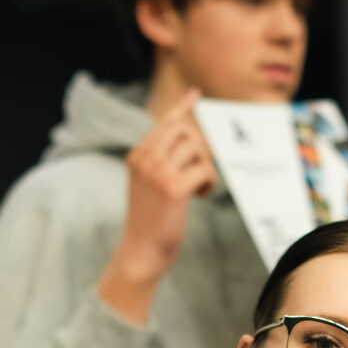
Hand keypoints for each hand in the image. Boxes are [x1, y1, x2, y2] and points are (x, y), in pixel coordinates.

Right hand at [97, 89, 218, 324]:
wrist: (140, 252)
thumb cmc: (149, 221)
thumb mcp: (148, 185)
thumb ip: (161, 161)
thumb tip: (187, 139)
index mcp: (137, 156)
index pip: (164, 123)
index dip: (182, 108)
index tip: (195, 95)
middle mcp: (144, 160)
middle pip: (184, 130)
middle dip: (200, 147)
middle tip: (200, 170)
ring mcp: (157, 172)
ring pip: (196, 147)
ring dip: (206, 164)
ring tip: (200, 185)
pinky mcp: (172, 188)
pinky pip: (205, 170)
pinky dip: (209, 182)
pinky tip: (202, 195)